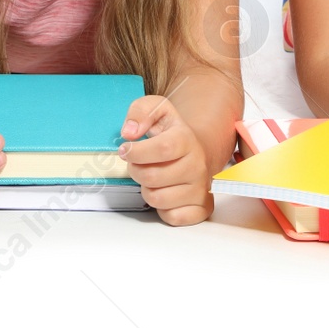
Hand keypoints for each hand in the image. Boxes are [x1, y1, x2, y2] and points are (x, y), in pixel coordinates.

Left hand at [119, 95, 212, 225]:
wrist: (200, 150)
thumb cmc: (173, 133)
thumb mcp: (157, 110)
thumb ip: (140, 111)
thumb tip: (129, 132)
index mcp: (187, 139)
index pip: (162, 148)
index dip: (137, 152)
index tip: (125, 150)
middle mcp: (198, 165)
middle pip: (153, 177)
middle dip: (135, 171)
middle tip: (137, 164)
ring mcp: (202, 188)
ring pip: (158, 199)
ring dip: (146, 189)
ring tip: (152, 177)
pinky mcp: (203, 208)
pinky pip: (172, 217)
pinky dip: (161, 209)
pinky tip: (164, 192)